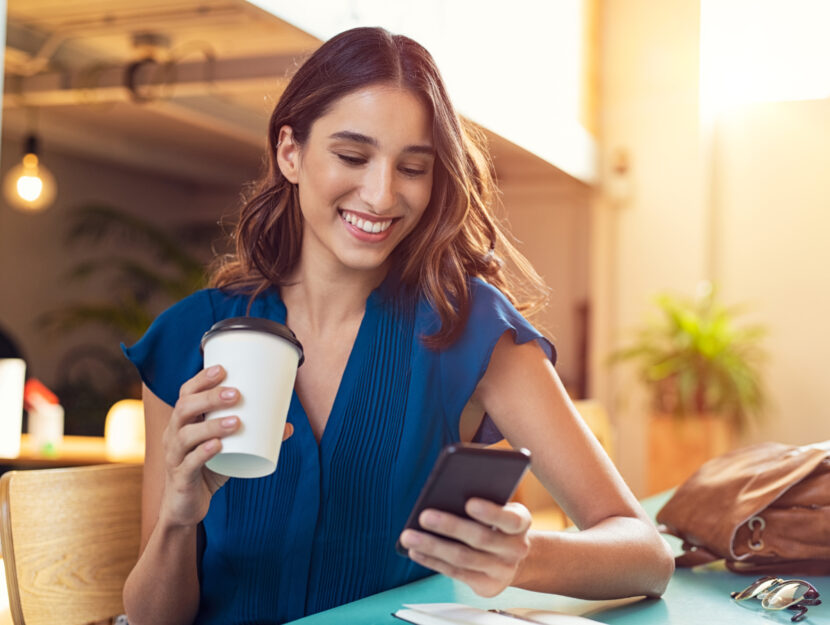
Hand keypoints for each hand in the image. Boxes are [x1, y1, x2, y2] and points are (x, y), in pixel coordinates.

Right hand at [159, 365, 293, 527]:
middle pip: (184, 409)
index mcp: (183, 422)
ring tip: (236, 421)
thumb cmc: (208, 469)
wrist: (186, 507)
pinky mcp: (181, 479)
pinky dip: (203, 453)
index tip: (223, 369)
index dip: (201, 380)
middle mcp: (173, 435)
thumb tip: (288, 426)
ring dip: (211, 425)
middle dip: (210, 398)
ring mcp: (174, 457)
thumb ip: (255, 437)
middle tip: (236, 394)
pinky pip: (188, 464)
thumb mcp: (230, 450)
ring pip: (186, 435)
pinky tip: (218, 446)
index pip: (186, 394)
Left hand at [399, 498, 531, 596]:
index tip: (469, 503)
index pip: (510, 519)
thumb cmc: (496, 523)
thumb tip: (443, 493)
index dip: (491, 512)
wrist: (512, 556)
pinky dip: (433, 561)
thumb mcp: (498, 507)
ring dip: (433, 546)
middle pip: (481, 538)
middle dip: (450, 527)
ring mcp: (502, 570)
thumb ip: (481, 500)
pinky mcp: (487, 586)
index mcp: (521, 522)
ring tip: (409, 535)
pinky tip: (415, 550)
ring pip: (463, 558)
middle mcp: (516, 548)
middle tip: (424, 516)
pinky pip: (456, 573)